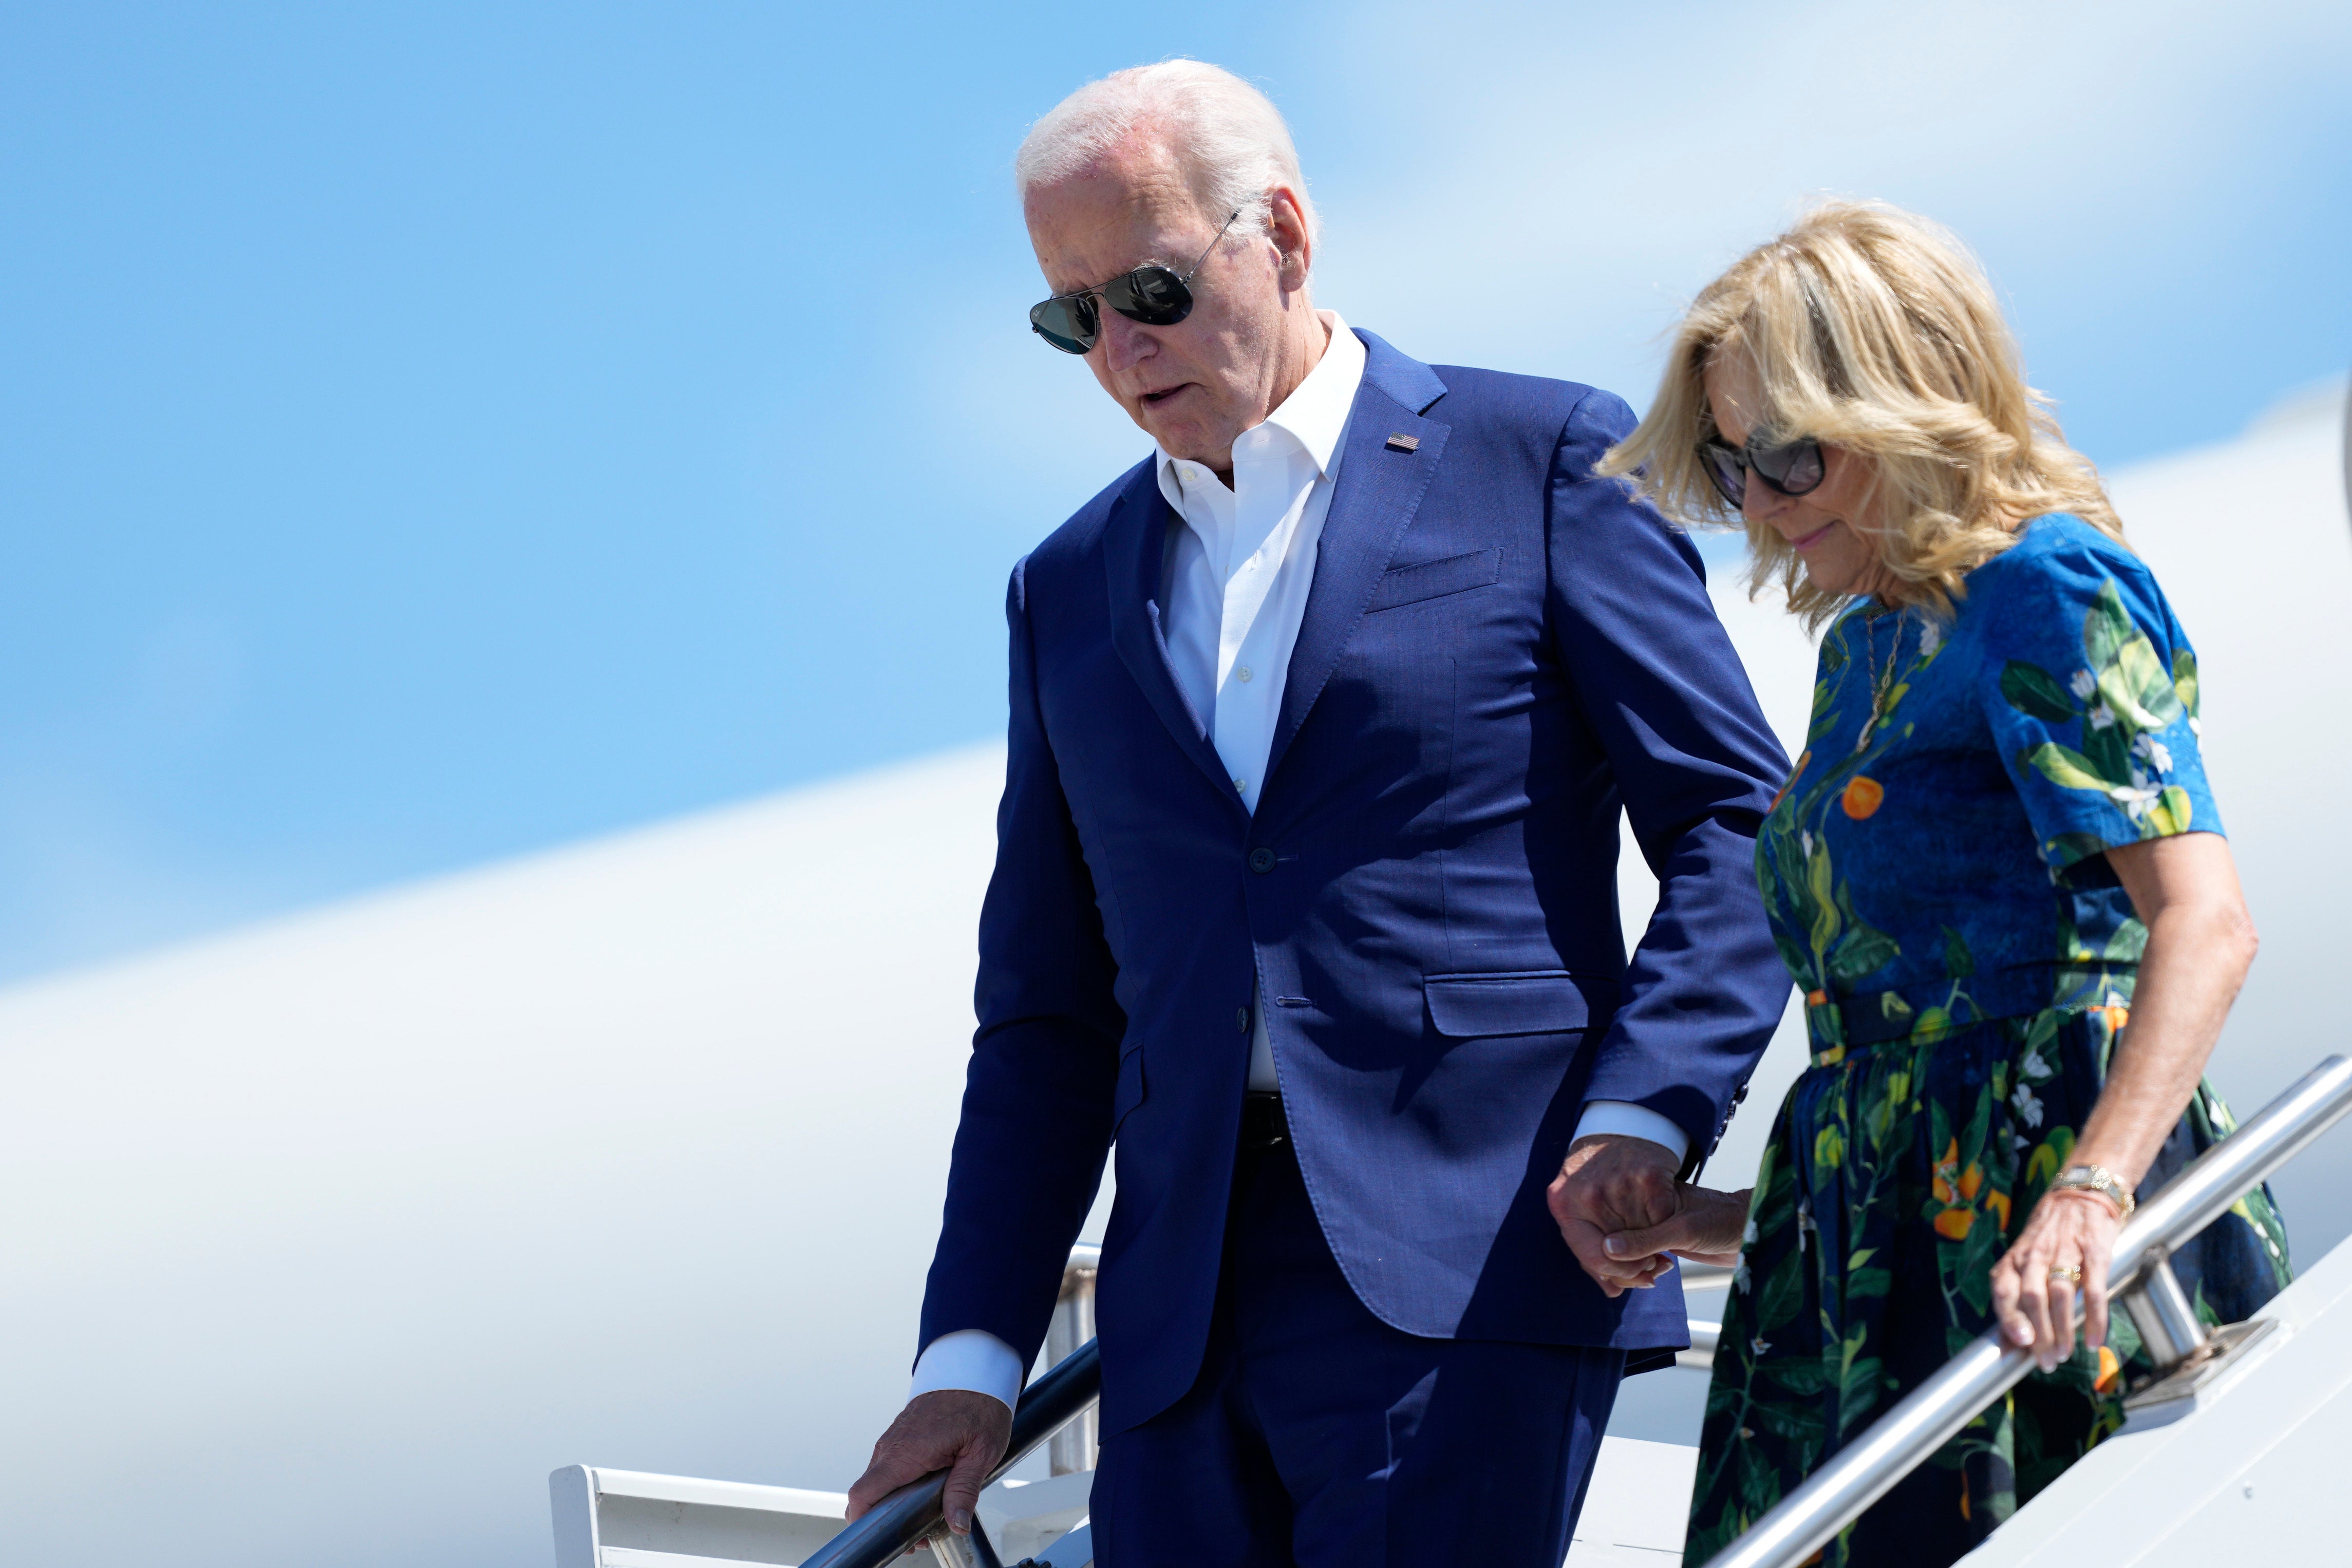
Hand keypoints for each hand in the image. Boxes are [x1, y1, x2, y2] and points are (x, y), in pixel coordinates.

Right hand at [844, 1389, 1011, 1538]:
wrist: (973, 1369)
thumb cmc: (979, 1403)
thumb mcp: (981, 1451)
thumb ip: (964, 1490)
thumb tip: (956, 1523)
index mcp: (906, 1452)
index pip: (863, 1493)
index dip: (862, 1520)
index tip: (883, 1538)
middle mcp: (892, 1446)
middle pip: (869, 1494)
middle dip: (887, 1520)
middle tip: (919, 1536)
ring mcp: (893, 1441)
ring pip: (879, 1482)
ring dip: (894, 1503)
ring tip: (928, 1518)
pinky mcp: (899, 1438)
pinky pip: (889, 1467)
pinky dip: (898, 1485)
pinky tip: (925, 1493)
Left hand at [1547, 1134, 1684, 1295]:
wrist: (1618, 1131)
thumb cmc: (1598, 1179)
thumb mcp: (1580, 1208)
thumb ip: (1592, 1252)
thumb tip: (1612, 1291)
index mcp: (1564, 1205)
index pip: (1594, 1258)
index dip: (1618, 1274)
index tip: (1633, 1276)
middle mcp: (1588, 1194)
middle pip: (1620, 1252)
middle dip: (1640, 1264)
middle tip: (1653, 1265)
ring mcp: (1617, 1184)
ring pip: (1643, 1237)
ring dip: (1656, 1246)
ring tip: (1658, 1242)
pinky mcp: (1648, 1177)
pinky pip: (1663, 1218)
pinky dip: (1666, 1223)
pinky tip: (1664, 1218)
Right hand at [1601, 1184, 1751, 1269]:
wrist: (1746, 1230)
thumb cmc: (1722, 1220)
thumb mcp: (1683, 1229)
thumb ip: (1645, 1239)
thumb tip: (1608, 1248)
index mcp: (1638, 1190)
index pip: (1604, 1226)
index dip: (1610, 1255)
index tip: (1640, 1269)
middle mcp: (1634, 1206)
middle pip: (1602, 1243)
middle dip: (1619, 1268)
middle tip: (1650, 1275)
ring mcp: (1640, 1223)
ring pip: (1613, 1255)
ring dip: (1629, 1272)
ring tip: (1655, 1273)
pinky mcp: (1649, 1238)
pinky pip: (1629, 1258)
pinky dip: (1638, 1270)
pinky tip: (1657, 1269)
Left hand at [1990, 1187, 2122, 1372]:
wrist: (2083, 1192)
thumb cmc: (2050, 1233)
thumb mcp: (2028, 1255)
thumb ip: (2019, 1291)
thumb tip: (2012, 1340)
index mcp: (2016, 1257)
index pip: (2003, 1288)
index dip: (2008, 1316)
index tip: (2018, 1343)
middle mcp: (2036, 1254)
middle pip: (2031, 1298)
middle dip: (2038, 1334)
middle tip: (2046, 1362)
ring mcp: (2065, 1252)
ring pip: (2059, 1295)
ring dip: (2062, 1330)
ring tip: (2065, 1355)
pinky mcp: (2094, 1252)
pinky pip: (2093, 1289)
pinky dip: (2094, 1318)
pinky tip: (2094, 1340)